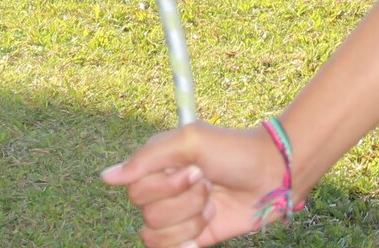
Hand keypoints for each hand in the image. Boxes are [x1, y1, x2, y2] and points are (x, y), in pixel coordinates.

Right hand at [102, 122, 290, 247]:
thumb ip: (147, 158)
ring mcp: (177, 216)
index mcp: (157, 165)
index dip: (166, 185)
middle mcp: (162, 190)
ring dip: (191, 220)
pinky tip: (201, 233)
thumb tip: (107, 177)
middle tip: (208, 185)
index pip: (136, 188)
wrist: (271, 176)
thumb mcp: (190, 142)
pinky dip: (183, 244)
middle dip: (184, 201)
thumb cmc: (233, 151)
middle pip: (147, 213)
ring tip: (213, 204)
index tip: (196, 170)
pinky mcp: (192, 238)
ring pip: (157, 234)